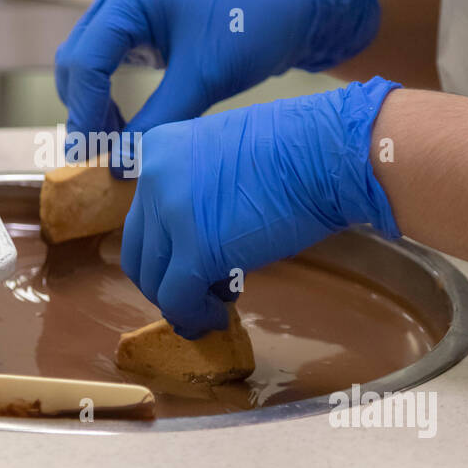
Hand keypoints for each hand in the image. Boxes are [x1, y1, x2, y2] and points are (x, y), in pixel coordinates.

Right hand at [55, 0, 380, 153]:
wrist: (289, 4)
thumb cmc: (252, 29)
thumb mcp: (203, 80)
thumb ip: (157, 122)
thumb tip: (118, 167)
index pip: (85, 61)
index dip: (83, 114)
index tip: (87, 157)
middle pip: (75, 60)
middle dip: (83, 110)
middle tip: (99, 155)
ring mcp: (123, 3)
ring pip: (84, 62)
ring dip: (92, 103)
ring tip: (114, 141)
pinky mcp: (134, 19)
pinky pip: (103, 59)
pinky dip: (105, 92)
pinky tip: (122, 122)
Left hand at [121, 78, 400, 338]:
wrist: (328, 152)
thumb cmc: (298, 149)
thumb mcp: (226, 156)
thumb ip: (198, 192)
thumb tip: (196, 242)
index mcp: (159, 148)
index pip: (145, 214)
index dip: (166, 248)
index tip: (191, 264)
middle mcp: (153, 177)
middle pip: (140, 250)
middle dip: (167, 280)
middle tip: (200, 293)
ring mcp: (169, 213)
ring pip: (154, 280)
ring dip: (182, 302)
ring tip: (215, 306)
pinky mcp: (195, 250)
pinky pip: (178, 299)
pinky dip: (193, 317)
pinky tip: (216, 318)